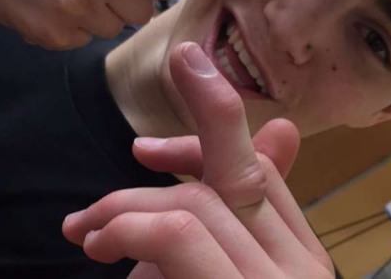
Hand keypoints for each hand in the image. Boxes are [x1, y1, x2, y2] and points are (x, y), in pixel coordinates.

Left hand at [63, 43, 334, 277]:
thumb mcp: (229, 260)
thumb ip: (247, 205)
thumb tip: (286, 127)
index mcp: (300, 251)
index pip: (259, 172)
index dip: (208, 142)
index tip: (149, 150)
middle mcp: (302, 263)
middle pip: (240, 173)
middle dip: (184, 143)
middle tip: (130, 153)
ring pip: (203, 198)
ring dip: (130, 205)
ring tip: (89, 233)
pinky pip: (183, 230)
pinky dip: (136, 222)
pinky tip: (102, 241)